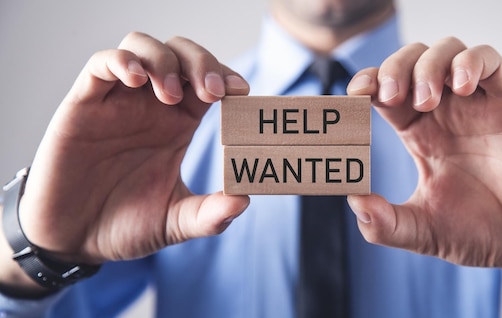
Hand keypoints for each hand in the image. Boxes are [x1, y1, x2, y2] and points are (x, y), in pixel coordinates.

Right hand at [14, 32, 249, 264]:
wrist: (74, 239)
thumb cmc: (124, 225)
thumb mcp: (174, 222)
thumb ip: (209, 215)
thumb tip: (244, 201)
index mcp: (178, 124)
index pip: (208, 81)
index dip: (226, 76)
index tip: (241, 91)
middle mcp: (151, 106)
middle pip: (180, 54)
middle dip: (202, 62)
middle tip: (213, 91)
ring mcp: (117, 102)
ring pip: (142, 47)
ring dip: (164, 61)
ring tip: (171, 94)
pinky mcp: (84, 105)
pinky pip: (100, 64)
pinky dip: (120, 61)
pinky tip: (135, 81)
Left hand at [346, 37, 501, 292]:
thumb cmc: (480, 233)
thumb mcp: (422, 231)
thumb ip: (385, 224)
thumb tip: (352, 202)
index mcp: (419, 133)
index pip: (383, 91)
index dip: (366, 84)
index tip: (354, 95)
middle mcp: (445, 112)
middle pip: (410, 61)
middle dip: (392, 68)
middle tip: (390, 96)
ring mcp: (477, 103)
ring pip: (446, 51)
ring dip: (427, 65)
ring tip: (426, 100)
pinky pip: (488, 59)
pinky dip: (469, 62)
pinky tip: (462, 87)